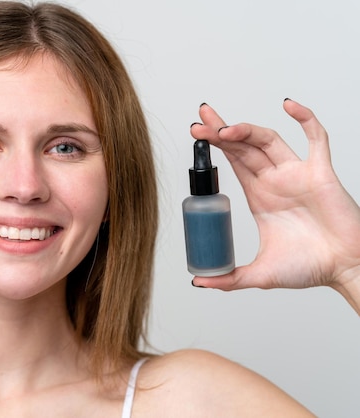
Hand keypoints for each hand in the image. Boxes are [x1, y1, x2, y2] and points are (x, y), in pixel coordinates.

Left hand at [189, 100, 359, 311]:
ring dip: (246, 130)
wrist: (345, 270)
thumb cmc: (310, 268)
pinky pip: (316, 138)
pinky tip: (288, 105)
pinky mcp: (321, 172)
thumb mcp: (259, 274)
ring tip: (223, 129)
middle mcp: (275, 180)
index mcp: (259, 196)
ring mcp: (296, 173)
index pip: (232, 162)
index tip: (195, 133)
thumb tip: (199, 281)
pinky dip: (305, 118)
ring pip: (268, 140)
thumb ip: (229, 278)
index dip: (214, 146)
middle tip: (198, 121)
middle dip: (220, 132)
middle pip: (243, 146)